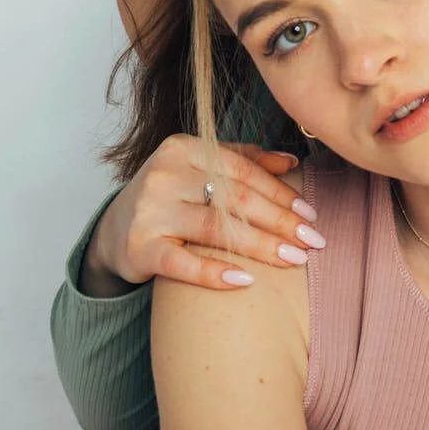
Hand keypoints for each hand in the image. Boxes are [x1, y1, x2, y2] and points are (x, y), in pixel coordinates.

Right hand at [81, 134, 324, 294]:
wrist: (114, 230)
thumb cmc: (170, 195)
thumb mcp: (201, 169)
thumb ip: (244, 160)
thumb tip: (292, 162)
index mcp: (183, 148)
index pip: (243, 171)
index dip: (280, 193)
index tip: (310, 214)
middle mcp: (165, 173)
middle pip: (235, 199)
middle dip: (280, 221)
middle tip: (313, 240)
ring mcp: (149, 210)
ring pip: (216, 229)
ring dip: (261, 247)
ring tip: (294, 259)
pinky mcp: (139, 247)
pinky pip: (182, 263)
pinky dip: (214, 273)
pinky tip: (245, 282)